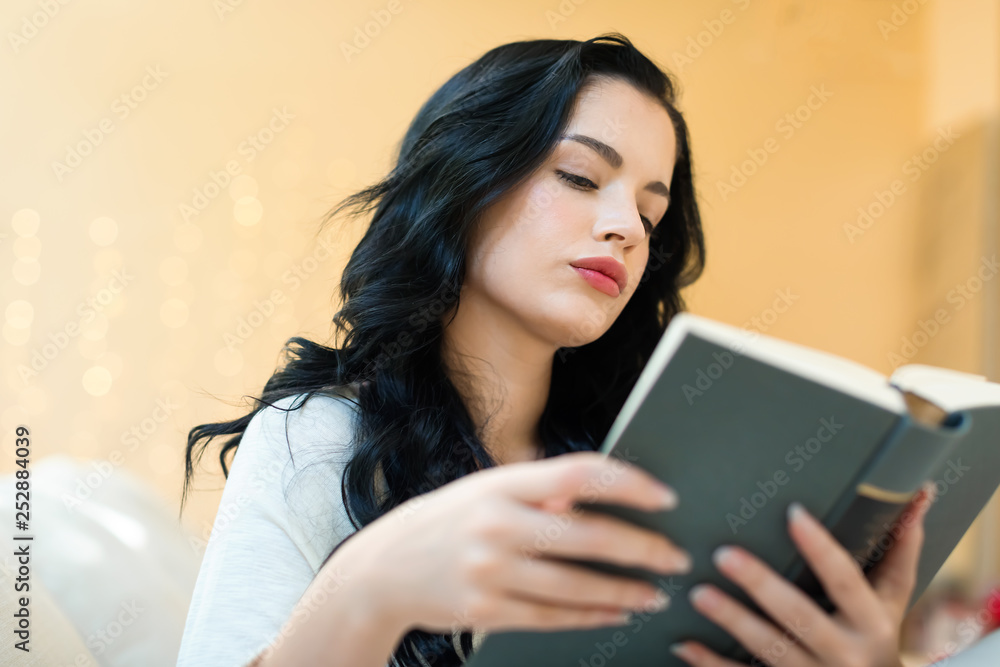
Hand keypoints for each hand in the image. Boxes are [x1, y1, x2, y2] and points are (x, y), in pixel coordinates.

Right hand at [330, 451, 691, 636]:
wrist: (382, 570)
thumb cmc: (448, 522)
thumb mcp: (485, 490)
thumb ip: (538, 490)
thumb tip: (603, 493)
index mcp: (501, 483)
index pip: (579, 473)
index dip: (628, 483)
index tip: (666, 496)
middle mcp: (495, 524)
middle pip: (587, 535)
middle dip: (642, 548)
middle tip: (676, 556)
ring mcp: (489, 571)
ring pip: (577, 585)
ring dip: (625, 591)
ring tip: (656, 593)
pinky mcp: (485, 612)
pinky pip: (553, 618)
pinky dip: (591, 617)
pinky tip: (617, 613)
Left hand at [670, 483, 935, 666]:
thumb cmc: (878, 636)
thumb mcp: (893, 599)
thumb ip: (901, 548)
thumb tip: (920, 492)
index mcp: (872, 622)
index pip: (845, 579)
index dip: (820, 547)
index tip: (792, 513)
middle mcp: (846, 652)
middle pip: (800, 616)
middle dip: (762, 585)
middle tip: (723, 554)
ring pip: (771, 649)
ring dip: (733, 621)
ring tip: (698, 594)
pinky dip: (711, 664)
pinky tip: (683, 644)